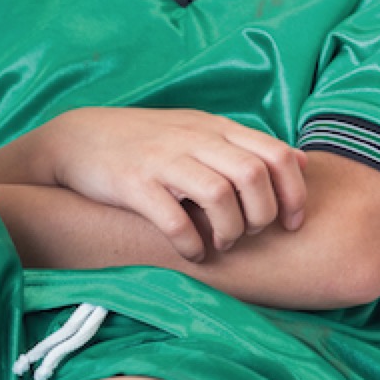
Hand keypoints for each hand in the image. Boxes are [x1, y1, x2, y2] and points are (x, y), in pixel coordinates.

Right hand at [35, 108, 307, 260]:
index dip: (293, 195)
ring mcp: (163, 160)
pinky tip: (190, 252)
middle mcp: (193, 139)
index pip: (277, 155)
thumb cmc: (145, 142)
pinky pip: (175, 220)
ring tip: (220, 244)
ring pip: (220, 197)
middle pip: (254, 177)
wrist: (77, 139)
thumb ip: (246, 146)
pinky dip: (191, 245)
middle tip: (249, 235)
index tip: (290, 224)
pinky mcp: (134, 183)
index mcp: (214, 128)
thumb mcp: (198, 131)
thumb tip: (302, 161)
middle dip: (261, 217)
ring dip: (229, 232)